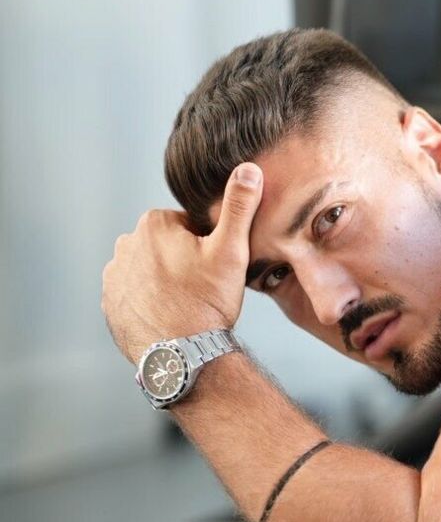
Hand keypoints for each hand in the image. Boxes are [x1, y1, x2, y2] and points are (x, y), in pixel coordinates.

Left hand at [102, 162, 261, 362]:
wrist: (180, 353)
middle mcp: (126, 244)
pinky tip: (172, 315)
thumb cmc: (207, 302)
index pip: (187, 225)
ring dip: (167, 281)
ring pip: (151, 270)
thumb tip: (248, 167)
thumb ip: (239, 206)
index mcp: (154, 224)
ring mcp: (114, 275)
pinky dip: (151, 301)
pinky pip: (135, 293)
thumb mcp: (231, 250)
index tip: (216, 267)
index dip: (208, 245)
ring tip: (190, 304)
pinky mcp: (110, 301)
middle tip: (206, 287)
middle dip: (185, 261)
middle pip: (167, 246)